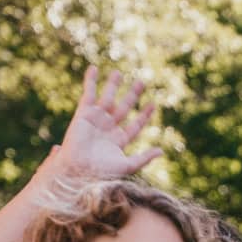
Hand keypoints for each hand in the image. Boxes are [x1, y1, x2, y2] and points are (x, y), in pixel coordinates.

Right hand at [40, 67, 162, 186]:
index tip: (153, 104)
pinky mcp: (83, 114)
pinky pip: (88, 94)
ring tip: (118, 73)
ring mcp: (96, 120)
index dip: (144, 114)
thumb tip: (162, 151)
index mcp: (119, 140)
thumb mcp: (129, 165)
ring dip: (113, 86)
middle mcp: (108, 128)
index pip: (135, 124)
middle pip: (123, 108)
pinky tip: (94, 69)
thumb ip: (145, 158)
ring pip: (108, 99)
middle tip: (142, 82)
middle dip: (132, 95)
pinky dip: (90, 81)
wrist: (79, 170)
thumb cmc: (102, 172)